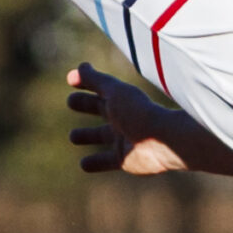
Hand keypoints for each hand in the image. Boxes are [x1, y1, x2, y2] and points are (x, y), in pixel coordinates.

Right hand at [64, 63, 190, 175]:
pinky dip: (95, 163)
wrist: (162, 140)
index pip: (100, 88)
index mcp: (121, 100)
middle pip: (100, 109)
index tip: (70, 80)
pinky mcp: (124, 160)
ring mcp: (123, 139)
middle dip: (85, 105)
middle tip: (70, 102)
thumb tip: (79, 68)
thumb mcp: (114, 92)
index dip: (85, 83)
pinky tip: (83, 165)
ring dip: (87, 136)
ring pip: (100, 136)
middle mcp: (122, 118)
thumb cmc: (138, 112)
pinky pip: (106, 162)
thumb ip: (96, 80)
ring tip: (73, 137)